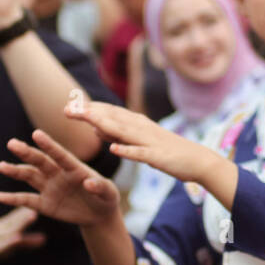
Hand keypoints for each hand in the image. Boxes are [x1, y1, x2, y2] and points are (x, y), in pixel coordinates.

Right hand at [0, 129, 120, 226]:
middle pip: (40, 161)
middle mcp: (58, 174)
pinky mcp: (45, 204)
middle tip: (12, 143)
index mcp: (75, 168)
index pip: (60, 154)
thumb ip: (100, 186)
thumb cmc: (106, 197)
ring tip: (1, 166)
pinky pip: (27, 200)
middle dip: (26, 153)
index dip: (49, 145)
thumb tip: (89, 182)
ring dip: (15, 171)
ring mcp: (50, 188)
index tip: (36, 133)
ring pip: (30, 177)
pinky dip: (13, 199)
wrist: (99, 215)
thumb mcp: (109, 193)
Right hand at [0, 206, 45, 264]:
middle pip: (12, 223)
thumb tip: (44, 239)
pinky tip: (13, 240)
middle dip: (24, 219)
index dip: (29, 213)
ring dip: (16, 226)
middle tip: (35, 212)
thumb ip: (25, 242)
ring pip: (4, 233)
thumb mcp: (7, 244)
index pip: (18, 218)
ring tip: (28, 220)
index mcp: (4, 227)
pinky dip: (4, 244)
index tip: (43, 203)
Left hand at [64, 99, 213, 182]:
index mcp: (137, 123)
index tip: (68, 104)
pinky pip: (140, 153)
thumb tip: (95, 129)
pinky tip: (114, 149)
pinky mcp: (158, 156)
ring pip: (123, 131)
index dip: (88, 108)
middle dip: (88, 113)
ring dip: (103, 124)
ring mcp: (149, 141)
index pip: (109, 112)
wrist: (198, 160)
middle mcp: (141, 128)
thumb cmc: (168, 151)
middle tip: (66, 108)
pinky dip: (127, 150)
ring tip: (84, 118)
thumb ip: (118, 135)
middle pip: (111, 118)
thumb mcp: (139, 141)